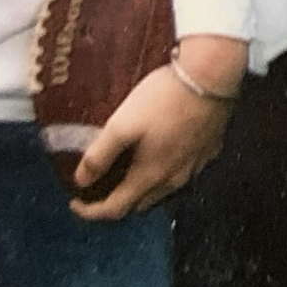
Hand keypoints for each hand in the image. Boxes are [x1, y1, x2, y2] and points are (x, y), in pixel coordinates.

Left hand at [70, 35, 245, 220]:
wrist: (212, 75)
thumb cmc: (164, 98)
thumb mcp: (122, 124)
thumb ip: (99, 155)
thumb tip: (81, 180)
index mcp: (150, 175)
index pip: (115, 209)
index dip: (91, 211)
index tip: (75, 203)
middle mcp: (175, 178)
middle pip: (140, 203)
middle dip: (117, 201)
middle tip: (100, 185)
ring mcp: (196, 165)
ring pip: (164, 189)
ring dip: (143, 186)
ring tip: (128, 167)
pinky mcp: (210, 149)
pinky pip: (184, 170)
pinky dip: (166, 169)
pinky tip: (162, 150)